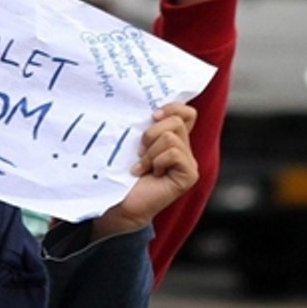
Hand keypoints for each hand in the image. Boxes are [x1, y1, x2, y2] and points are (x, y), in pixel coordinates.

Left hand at [93, 102, 198, 239]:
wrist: (117, 202)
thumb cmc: (120, 172)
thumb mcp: (131, 142)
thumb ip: (144, 126)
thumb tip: (146, 105)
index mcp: (172, 138)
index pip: (186, 112)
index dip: (172, 107)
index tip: (152, 115)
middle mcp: (184, 149)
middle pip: (177, 120)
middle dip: (151, 132)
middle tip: (139, 151)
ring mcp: (188, 163)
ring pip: (171, 136)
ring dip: (150, 151)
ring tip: (142, 165)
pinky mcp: (189, 175)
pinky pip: (174, 153)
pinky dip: (156, 161)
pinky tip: (147, 173)